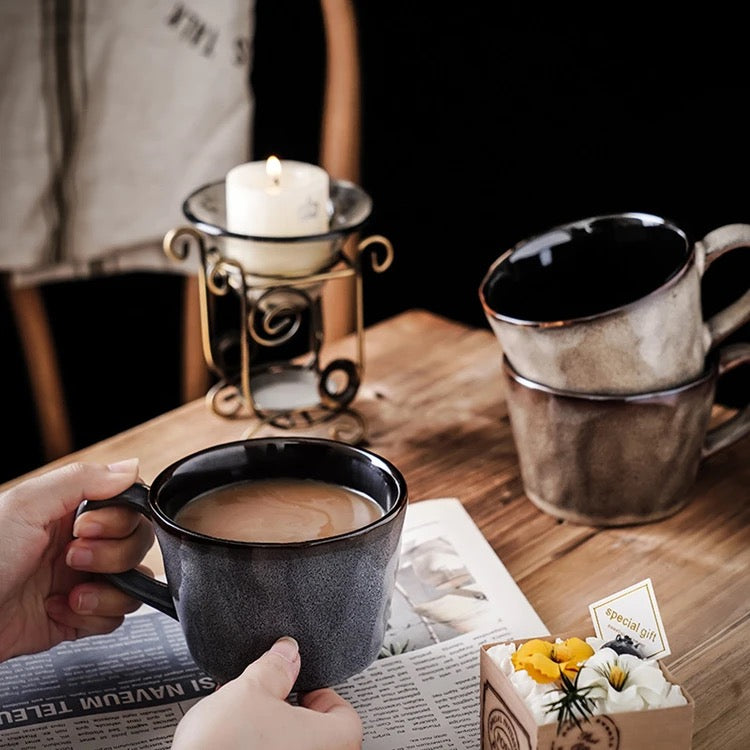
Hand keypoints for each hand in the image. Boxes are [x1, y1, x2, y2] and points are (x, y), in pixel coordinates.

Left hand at [0, 459, 153, 660]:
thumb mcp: (26, 506)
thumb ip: (82, 479)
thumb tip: (131, 467)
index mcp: (70, 512)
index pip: (129, 507)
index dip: (119, 520)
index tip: (87, 527)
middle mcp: (80, 543)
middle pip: (137, 544)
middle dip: (112, 555)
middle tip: (72, 558)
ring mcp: (80, 581)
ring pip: (133, 582)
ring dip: (108, 591)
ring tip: (71, 594)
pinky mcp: (77, 617)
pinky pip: (114, 617)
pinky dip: (94, 617)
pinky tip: (60, 610)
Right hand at [172, 636, 362, 749]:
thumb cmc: (225, 747)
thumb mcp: (250, 689)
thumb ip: (275, 667)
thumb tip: (286, 653)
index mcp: (332, 741)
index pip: (345, 713)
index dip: (318, 692)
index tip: (296, 683)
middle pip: (316, 732)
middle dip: (289, 711)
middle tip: (267, 699)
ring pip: (291, 748)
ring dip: (271, 731)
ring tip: (243, 717)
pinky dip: (258, 747)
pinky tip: (233, 736)